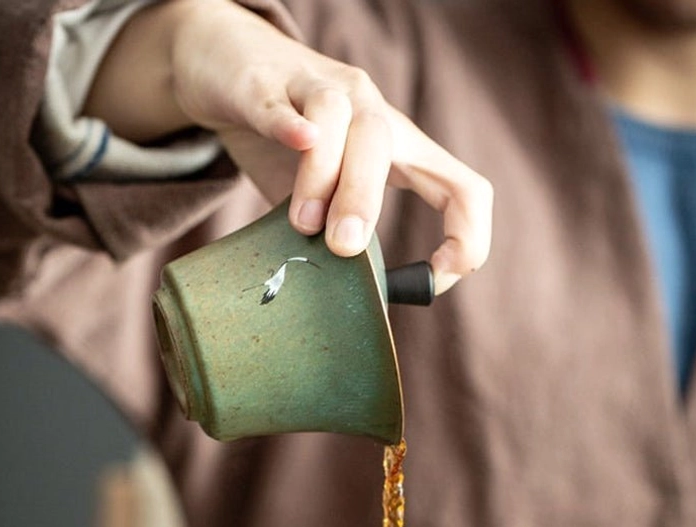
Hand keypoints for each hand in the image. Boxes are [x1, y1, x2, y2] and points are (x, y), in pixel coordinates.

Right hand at [83, 0, 492, 289]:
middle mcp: (365, 108)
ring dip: (323, 177)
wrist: (229, 65)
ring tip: (302, 221)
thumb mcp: (322, 192)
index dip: (466, 234)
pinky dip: (291, 124)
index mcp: (396, 145)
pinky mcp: (265, 84)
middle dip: (366, 203)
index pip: (460, 186)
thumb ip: (338, 230)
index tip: (436, 278)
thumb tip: (351, 293)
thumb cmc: (284, 141)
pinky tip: (298, 140)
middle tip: (343, 248)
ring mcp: (316, 88)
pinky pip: (281, 102)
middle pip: (382, 145)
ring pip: (335, 119)